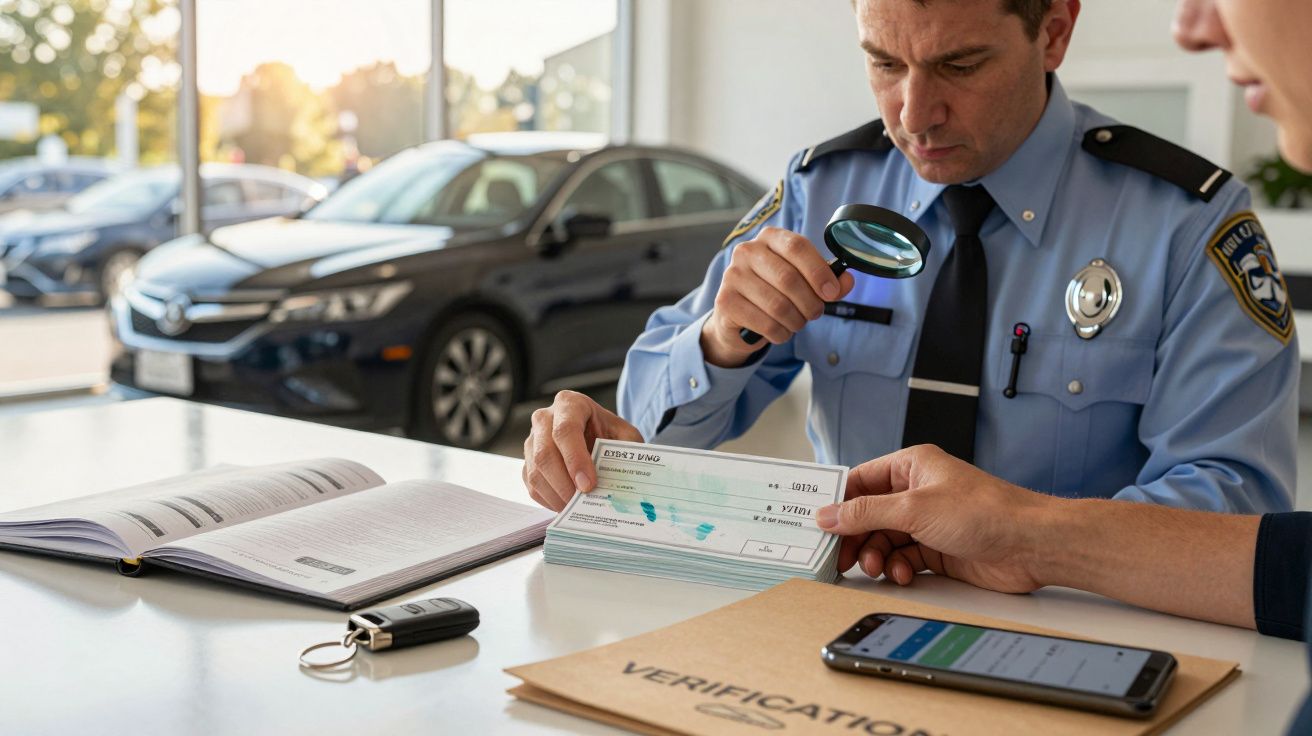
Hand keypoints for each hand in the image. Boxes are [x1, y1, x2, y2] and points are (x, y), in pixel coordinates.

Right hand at [522, 390, 643, 510]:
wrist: (596, 433)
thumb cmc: (609, 432)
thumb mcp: (624, 435)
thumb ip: (626, 451)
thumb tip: (623, 479)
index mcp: (569, 404)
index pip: (565, 430)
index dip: (575, 459)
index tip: (588, 485)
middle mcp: (544, 419)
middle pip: (544, 453)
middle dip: (564, 483)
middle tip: (582, 503)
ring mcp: (532, 440)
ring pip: (534, 472)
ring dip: (556, 495)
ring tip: (577, 509)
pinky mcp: (527, 462)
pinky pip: (531, 485)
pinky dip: (549, 500)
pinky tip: (567, 507)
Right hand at [701, 227, 854, 366]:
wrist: (738, 315)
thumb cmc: (776, 292)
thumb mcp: (804, 282)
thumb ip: (828, 281)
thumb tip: (846, 282)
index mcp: (770, 237)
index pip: (797, 247)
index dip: (818, 272)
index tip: (831, 293)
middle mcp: (747, 251)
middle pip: (789, 279)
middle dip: (810, 303)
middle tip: (815, 313)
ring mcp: (733, 275)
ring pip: (778, 305)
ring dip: (796, 321)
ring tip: (797, 323)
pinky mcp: (725, 301)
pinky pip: (765, 323)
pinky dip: (780, 333)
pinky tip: (780, 331)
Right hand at [815, 445, 1057, 593]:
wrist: (1031, 545)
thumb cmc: (985, 512)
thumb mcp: (914, 508)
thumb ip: (866, 512)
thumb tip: (828, 514)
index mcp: (911, 466)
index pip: (861, 480)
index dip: (838, 503)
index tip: (819, 524)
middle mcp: (917, 491)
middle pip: (868, 514)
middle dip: (855, 536)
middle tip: (840, 558)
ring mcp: (928, 521)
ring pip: (884, 539)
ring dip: (876, 555)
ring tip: (876, 567)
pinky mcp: (938, 549)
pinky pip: (903, 558)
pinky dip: (897, 567)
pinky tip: (901, 573)